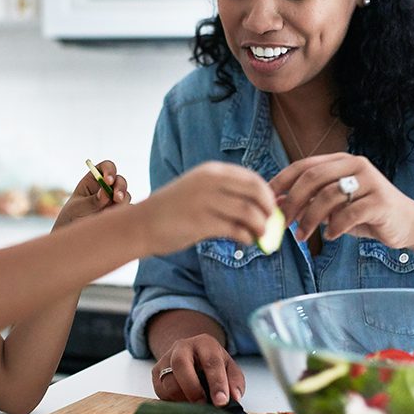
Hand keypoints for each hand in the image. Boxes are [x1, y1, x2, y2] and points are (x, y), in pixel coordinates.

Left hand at [54, 159, 129, 228]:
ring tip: (110, 212)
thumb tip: (106, 193)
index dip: (109, 170)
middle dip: (120, 188)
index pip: (106, 167)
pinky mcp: (119, 212)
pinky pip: (127, 211)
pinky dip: (123, 214)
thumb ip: (92, 200)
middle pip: (120, 180)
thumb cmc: (72, 216)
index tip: (107, 180)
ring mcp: (114, 200)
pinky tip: (113, 220)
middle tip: (116, 198)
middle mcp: (107, 187)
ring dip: (122, 201)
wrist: (74, 235)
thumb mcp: (78, 208)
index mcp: (94, 180)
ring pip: (125, 195)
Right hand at [136, 161, 276, 254]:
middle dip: (268, 209)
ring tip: (260, 236)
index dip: (267, 194)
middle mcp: (210, 182)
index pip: (252, 178)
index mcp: (211, 171)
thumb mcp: (198, 190)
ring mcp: (205, 201)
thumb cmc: (173, 210)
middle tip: (270, 223)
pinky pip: (235, 230)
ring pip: (249, 212)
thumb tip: (259, 206)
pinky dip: (247, 237)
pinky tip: (246, 241)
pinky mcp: (201, 223)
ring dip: (261, 227)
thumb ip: (225, 193)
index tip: (271, 208)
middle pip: (255, 192)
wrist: (142, 224)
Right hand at [152, 334, 245, 405]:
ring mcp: (166, 358)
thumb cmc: (212, 364)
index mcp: (204, 343)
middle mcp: (182, 347)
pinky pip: (160, 392)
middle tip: (203, 406)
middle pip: (181, 365)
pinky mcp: (155, 372)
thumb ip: (235, 382)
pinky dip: (173, 401)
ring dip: (182, 399)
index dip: (217, 383)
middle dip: (193, 389)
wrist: (191, 355)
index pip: (211, 362)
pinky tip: (184, 402)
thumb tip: (234, 398)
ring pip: (168, 382)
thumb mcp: (229, 368)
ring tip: (195, 407)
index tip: (222, 402)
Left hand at [270, 153, 413, 247]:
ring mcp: (371, 181)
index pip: (305, 165)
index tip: (267, 199)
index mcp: (341, 161)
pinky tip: (329, 236)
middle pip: (313, 178)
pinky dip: (334, 227)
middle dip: (292, 201)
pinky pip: (349, 214)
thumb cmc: (365, 214)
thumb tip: (276, 205)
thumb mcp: (334, 206)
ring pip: (328, 196)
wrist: (407, 223)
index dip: (283, 181)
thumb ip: (310, 201)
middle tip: (282, 222)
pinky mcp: (381, 201)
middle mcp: (356, 165)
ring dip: (309, 219)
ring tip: (302, 236)